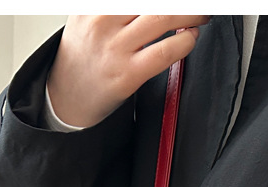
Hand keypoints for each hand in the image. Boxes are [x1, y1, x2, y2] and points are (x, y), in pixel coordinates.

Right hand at [47, 15, 210, 126]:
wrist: (67, 96)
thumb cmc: (83, 54)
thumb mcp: (88, 16)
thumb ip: (117, 8)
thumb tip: (158, 8)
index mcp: (93, 4)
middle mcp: (103, 21)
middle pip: (155, 2)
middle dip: (183, 3)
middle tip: (196, 6)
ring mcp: (116, 48)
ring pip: (163, 18)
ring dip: (191, 15)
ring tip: (200, 17)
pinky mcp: (128, 74)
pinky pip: (164, 53)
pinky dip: (185, 42)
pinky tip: (190, 38)